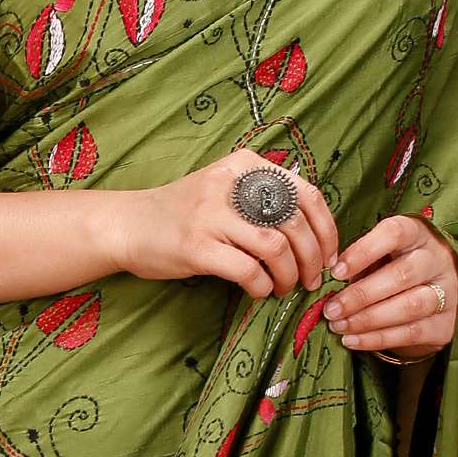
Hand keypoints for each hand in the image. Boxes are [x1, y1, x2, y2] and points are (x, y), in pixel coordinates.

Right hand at [111, 142, 341, 296]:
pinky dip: (262, 286)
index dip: (327, 231)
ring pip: (276, 248)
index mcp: (245, 166)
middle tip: (311, 280)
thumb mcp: (226, 189)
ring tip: (284, 288)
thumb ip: (264, 198)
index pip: (307, 194)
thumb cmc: (184, 212)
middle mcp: (231, 183)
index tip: (330, 256)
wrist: (128, 224)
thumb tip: (315, 234)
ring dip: (289, 275)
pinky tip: (258, 291)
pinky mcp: (196, 246)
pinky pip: (247, 270)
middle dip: (312, 259)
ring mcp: (211, 214)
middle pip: (295, 223)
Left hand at [322, 211, 457, 363]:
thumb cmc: (394, 270)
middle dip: (361, 295)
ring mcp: (447, 293)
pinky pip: (410, 333)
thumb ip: (358, 265)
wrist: (431, 300)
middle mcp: (438, 260)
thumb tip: (326, 284)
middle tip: (332, 309)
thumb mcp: (379, 258)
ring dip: (368, 319)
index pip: (395, 233)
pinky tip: (353, 340)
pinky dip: (377, 339)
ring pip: (409, 306)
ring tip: (339, 326)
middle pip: (402, 275)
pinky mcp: (445, 325)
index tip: (336, 272)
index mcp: (418, 235)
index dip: (364, 251)